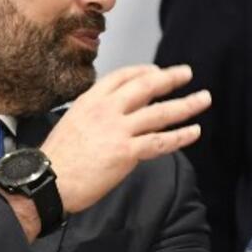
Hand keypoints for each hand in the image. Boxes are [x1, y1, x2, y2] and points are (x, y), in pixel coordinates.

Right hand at [41, 64, 210, 213]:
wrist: (47, 181)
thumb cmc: (56, 159)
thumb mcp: (71, 123)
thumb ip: (94, 116)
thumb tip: (112, 118)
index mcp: (90, 100)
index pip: (122, 76)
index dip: (143, 71)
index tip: (156, 71)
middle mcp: (106, 110)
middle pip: (146, 86)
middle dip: (170, 78)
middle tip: (187, 73)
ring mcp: (118, 130)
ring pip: (160, 112)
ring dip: (186, 104)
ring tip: (204, 99)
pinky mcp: (126, 152)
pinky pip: (160, 142)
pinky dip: (180, 136)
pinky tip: (194, 132)